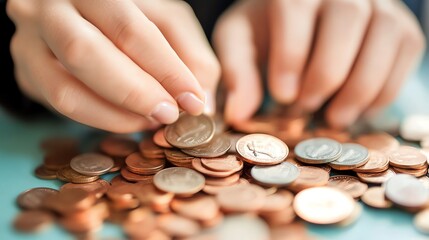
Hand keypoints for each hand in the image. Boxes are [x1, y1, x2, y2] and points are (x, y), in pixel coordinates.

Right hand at [7, 0, 219, 132]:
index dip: (165, 70)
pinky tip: (128, 119)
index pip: (129, 29)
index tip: (193, 101)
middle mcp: (50, 8)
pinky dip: (100, 120)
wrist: (80, 14)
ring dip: (116, 115)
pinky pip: (59, 106)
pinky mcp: (26, 73)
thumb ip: (189, 54)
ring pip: (65, 90)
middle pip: (86, 53)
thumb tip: (200, 103)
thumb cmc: (131, 16)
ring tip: (150, 120)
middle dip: (136, 93)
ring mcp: (30, 42)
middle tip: (169, 114)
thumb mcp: (167, 21)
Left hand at [213, 0, 425, 128]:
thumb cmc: (268, 29)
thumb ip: (237, 72)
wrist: (304, 18)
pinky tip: (356, 111)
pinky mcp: (400, 28)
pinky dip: (383, 91)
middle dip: (325, 73)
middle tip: (304, 108)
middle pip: (347, 18)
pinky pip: (405, 55)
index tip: (283, 95)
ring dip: (359, 87)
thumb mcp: (240, 42)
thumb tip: (239, 113)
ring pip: (385, 36)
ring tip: (333, 119)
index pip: (295, 8)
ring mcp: (379, 5)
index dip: (291, 54)